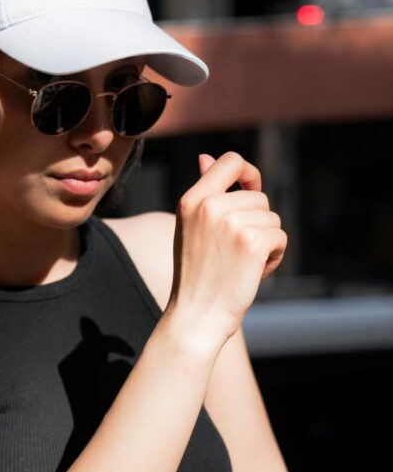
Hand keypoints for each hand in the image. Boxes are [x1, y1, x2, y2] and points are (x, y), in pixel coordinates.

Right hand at [164, 151, 287, 347]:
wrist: (196, 315)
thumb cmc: (195, 274)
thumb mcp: (191, 227)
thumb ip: (203, 191)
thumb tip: (206, 156)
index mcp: (192, 199)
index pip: (230, 161)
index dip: (249, 174)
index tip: (251, 190)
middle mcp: (210, 206)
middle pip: (259, 196)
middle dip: (258, 223)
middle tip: (238, 251)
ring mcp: (231, 222)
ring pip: (272, 218)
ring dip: (267, 241)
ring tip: (243, 264)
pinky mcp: (253, 241)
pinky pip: (280, 236)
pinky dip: (274, 257)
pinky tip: (254, 273)